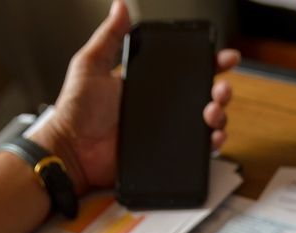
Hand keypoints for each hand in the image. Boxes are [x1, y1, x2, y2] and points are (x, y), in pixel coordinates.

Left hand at [32, 0, 240, 194]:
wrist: (72, 151)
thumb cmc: (76, 112)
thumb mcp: (90, 66)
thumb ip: (108, 37)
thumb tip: (120, 6)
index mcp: (149, 85)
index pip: (186, 70)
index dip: (209, 62)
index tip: (224, 57)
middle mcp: (162, 109)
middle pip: (204, 96)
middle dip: (221, 89)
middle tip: (220, 88)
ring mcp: (167, 133)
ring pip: (207, 122)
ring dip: (219, 115)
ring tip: (212, 111)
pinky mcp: (167, 155)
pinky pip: (198, 150)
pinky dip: (212, 144)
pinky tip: (212, 136)